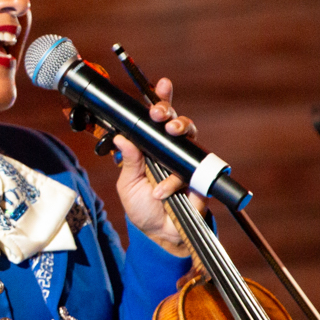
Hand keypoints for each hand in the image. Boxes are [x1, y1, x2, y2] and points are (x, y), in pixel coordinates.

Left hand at [112, 77, 205, 256]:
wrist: (159, 234)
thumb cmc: (142, 206)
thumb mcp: (128, 184)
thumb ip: (128, 161)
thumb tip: (121, 137)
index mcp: (152, 149)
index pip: (157, 122)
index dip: (162, 102)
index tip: (162, 85)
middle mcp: (171, 153)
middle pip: (178, 124)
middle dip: (171, 114)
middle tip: (161, 116)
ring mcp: (187, 164)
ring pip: (190, 139)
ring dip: (181, 131)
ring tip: (170, 132)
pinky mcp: (199, 181)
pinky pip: (190, 174)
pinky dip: (173, 183)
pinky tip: (160, 192)